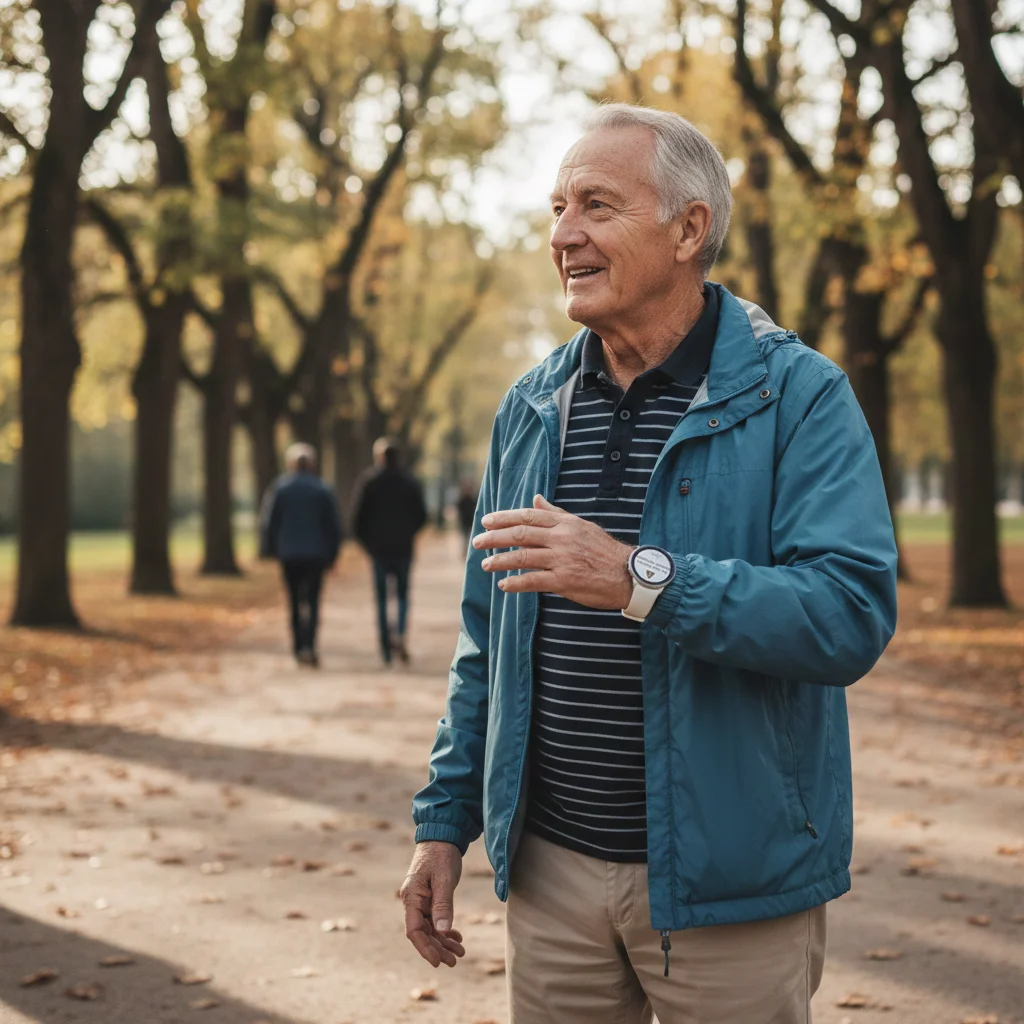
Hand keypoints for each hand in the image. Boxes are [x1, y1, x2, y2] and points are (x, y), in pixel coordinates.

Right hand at [400, 841, 465, 967]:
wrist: (442, 836)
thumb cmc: (441, 854)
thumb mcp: (444, 879)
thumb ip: (443, 905)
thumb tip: (442, 931)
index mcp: (411, 897)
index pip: (414, 930)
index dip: (425, 948)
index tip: (438, 962)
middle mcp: (413, 901)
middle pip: (423, 933)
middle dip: (437, 949)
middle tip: (454, 961)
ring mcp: (421, 900)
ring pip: (431, 928)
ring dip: (443, 941)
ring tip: (460, 952)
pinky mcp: (430, 897)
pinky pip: (435, 919)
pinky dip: (445, 929)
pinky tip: (456, 936)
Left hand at [474, 494, 633, 608]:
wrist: (627, 574)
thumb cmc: (604, 550)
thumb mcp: (581, 525)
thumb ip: (556, 514)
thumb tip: (536, 499)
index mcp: (564, 524)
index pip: (528, 517)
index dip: (504, 518)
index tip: (486, 521)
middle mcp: (561, 539)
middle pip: (520, 535)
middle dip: (495, 538)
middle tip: (477, 542)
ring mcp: (562, 560)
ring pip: (523, 557)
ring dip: (500, 560)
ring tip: (485, 564)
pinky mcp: (564, 581)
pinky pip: (533, 581)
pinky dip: (515, 583)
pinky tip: (503, 584)